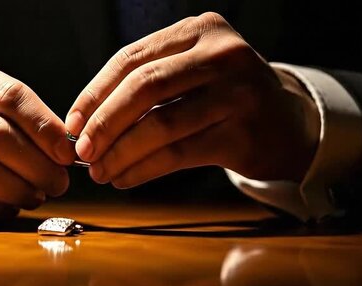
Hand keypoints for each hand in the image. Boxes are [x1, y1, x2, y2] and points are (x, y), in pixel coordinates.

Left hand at [66, 12, 319, 187]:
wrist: (288, 122)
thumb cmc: (226, 98)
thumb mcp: (193, 71)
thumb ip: (149, 83)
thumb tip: (86, 121)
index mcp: (201, 30)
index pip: (132, 58)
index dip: (95, 93)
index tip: (73, 122)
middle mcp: (223, 54)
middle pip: (144, 88)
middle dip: (104, 123)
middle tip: (82, 150)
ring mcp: (238, 93)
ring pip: (160, 125)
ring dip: (121, 153)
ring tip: (100, 171)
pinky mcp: (243, 133)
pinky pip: (178, 154)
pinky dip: (144, 170)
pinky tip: (125, 179)